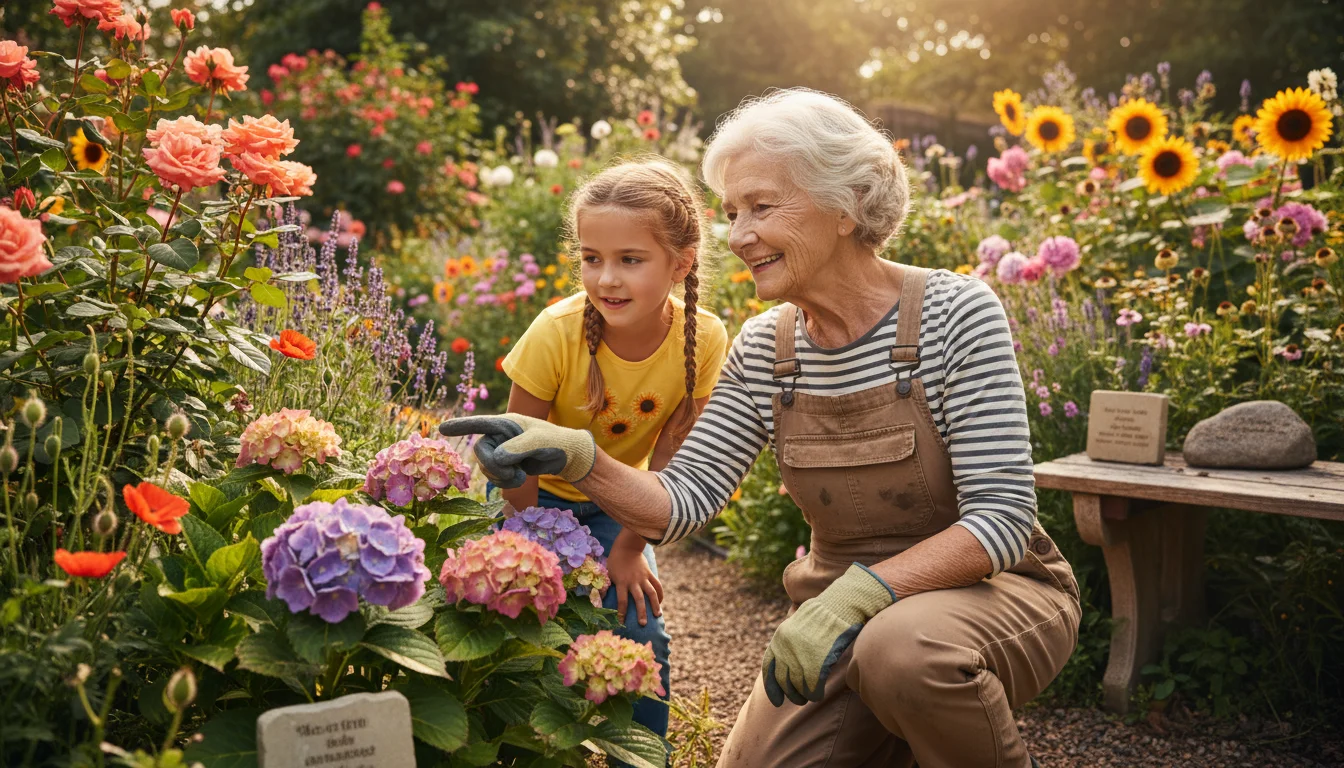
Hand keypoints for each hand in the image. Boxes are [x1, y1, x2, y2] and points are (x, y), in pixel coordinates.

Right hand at [439, 414, 595, 487]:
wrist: (567, 455)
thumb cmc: (556, 441)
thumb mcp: (539, 442)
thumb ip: (518, 447)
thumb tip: (497, 457)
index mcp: (506, 422)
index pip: (479, 423)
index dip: (460, 427)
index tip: (441, 429)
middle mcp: (499, 435)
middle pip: (480, 452)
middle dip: (494, 466)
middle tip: (513, 473)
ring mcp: (501, 450)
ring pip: (485, 467)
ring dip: (501, 476)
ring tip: (521, 475)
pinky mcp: (505, 464)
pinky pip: (494, 476)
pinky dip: (504, 481)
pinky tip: (519, 478)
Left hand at [603, 538, 663, 626]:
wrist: (627, 547)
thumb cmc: (615, 562)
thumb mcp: (608, 574)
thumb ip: (610, 586)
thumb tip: (604, 601)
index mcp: (621, 582)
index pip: (622, 601)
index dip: (622, 613)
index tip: (621, 623)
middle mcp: (633, 581)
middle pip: (639, 599)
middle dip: (641, 612)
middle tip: (643, 624)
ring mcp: (643, 577)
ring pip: (651, 593)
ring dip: (655, 605)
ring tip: (658, 615)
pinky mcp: (649, 573)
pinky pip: (657, 584)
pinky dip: (660, 594)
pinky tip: (660, 603)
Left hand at [761, 563, 896, 706]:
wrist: (839, 606)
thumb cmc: (824, 615)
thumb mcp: (798, 626)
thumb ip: (789, 644)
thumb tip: (787, 667)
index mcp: (779, 638)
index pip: (768, 669)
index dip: (772, 688)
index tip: (776, 701)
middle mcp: (785, 648)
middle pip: (783, 681)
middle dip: (791, 694)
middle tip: (799, 700)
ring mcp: (800, 656)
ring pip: (797, 687)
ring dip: (804, 696)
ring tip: (810, 697)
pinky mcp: (815, 663)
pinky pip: (812, 687)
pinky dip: (814, 694)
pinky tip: (819, 695)